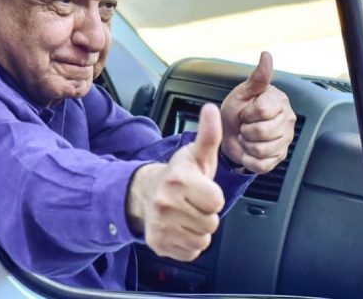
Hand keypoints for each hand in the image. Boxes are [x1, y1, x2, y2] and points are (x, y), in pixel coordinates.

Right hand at [126, 103, 224, 261]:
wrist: (146, 192)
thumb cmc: (180, 175)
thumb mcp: (196, 154)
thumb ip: (209, 134)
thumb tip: (211, 109)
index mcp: (178, 179)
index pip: (216, 201)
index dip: (213, 196)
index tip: (202, 189)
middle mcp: (165, 202)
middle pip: (210, 223)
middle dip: (206, 213)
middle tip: (193, 202)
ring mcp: (160, 225)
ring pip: (202, 239)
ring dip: (198, 229)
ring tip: (186, 213)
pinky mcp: (157, 243)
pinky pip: (190, 252)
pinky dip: (188, 243)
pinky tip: (179, 227)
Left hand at [219, 51, 295, 174]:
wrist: (230, 133)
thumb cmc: (236, 110)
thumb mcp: (242, 92)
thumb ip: (257, 77)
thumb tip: (266, 55)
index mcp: (279, 101)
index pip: (263, 111)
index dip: (248, 113)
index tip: (245, 111)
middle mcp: (287, 120)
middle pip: (263, 132)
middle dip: (246, 130)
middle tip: (245, 125)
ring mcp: (285, 140)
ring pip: (262, 150)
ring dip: (246, 145)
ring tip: (246, 137)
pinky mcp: (279, 157)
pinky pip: (261, 164)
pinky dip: (248, 159)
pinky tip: (248, 150)